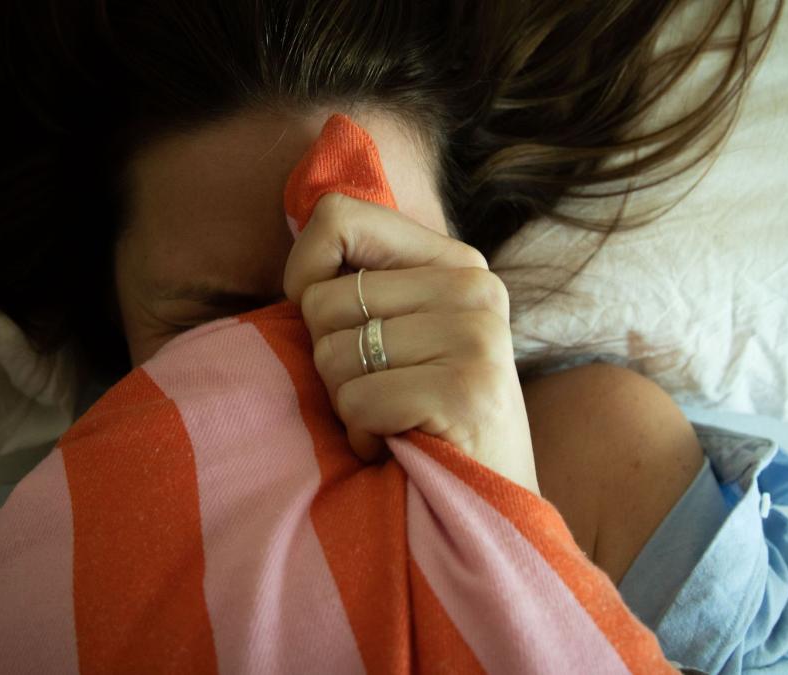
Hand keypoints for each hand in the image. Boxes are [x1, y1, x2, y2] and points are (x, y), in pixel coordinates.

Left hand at [284, 193, 538, 493]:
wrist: (488, 509)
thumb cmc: (421, 422)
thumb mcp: (397, 336)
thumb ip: (359, 286)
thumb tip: (299, 252)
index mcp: (456, 262)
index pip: (337, 217)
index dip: (304, 273)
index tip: (330, 326)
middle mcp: (474, 286)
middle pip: (321, 299)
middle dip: (329, 363)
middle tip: (381, 395)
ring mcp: (477, 335)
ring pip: (331, 354)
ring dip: (346, 405)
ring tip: (394, 421)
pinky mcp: (468, 390)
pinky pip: (357, 402)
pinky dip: (364, 438)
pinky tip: (402, 447)